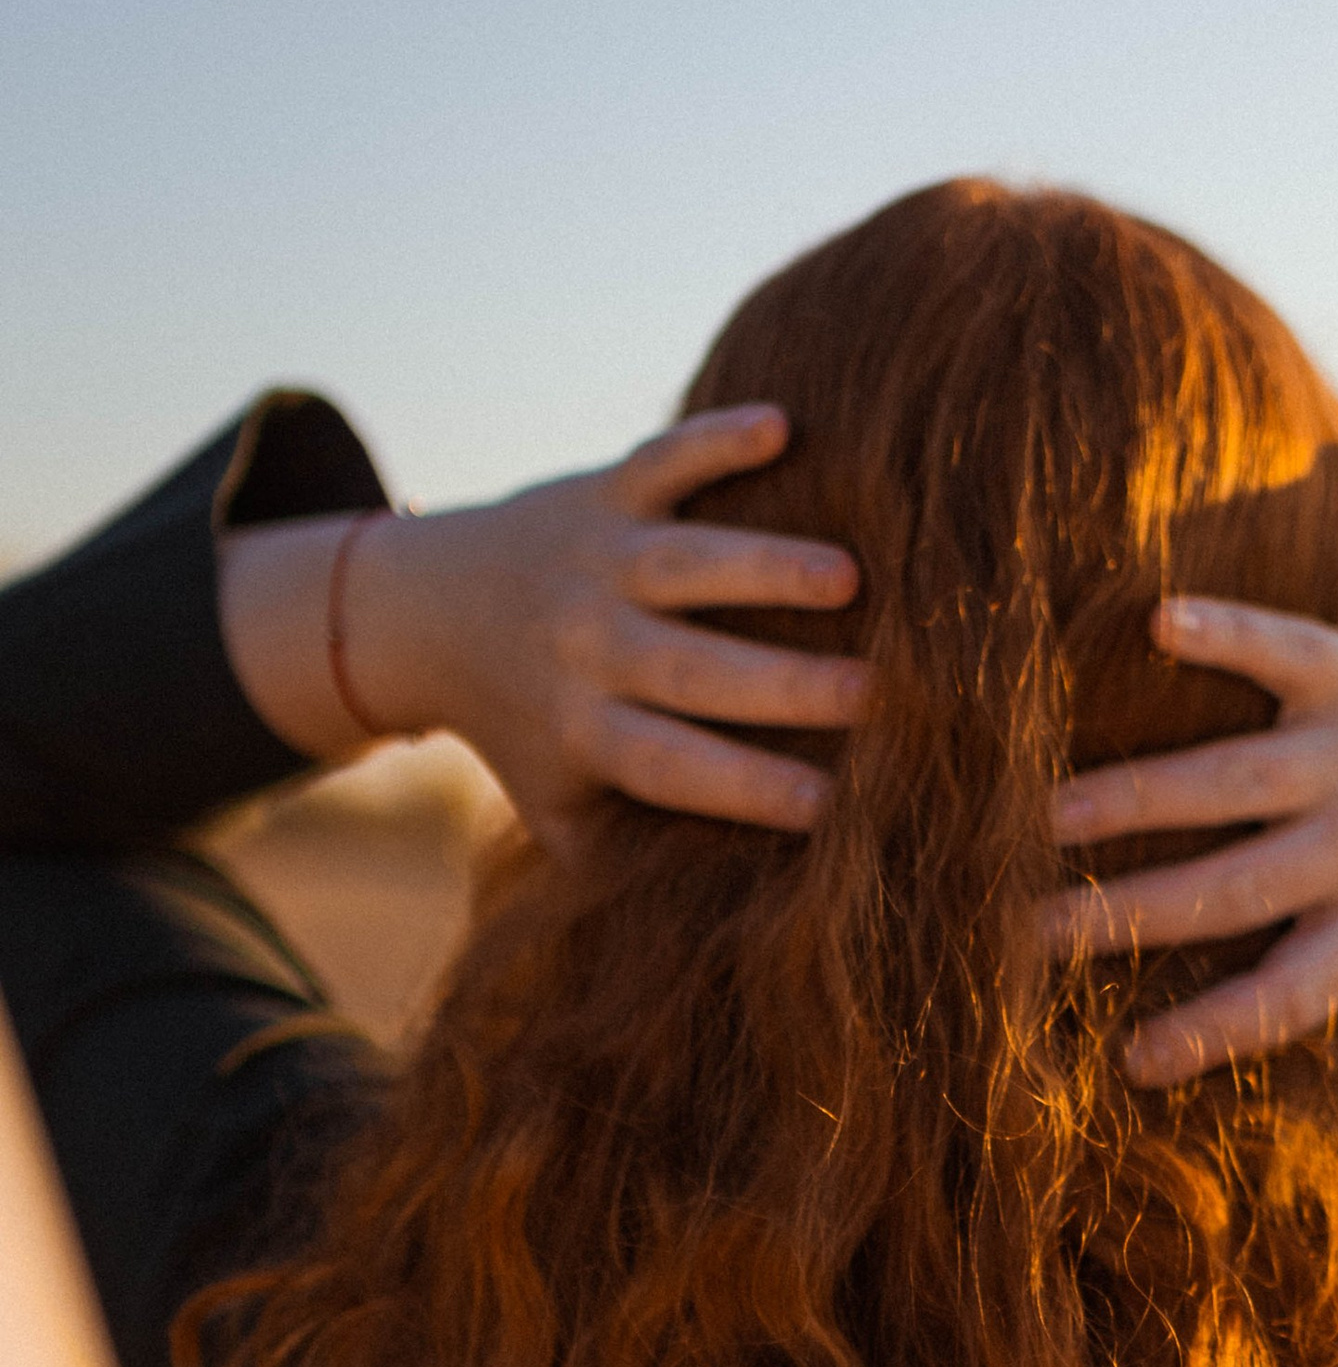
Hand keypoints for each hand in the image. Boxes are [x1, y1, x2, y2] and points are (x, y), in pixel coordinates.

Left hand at [217, 406, 868, 852]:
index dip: (748, 787)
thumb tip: (736, 939)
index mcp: (585, 733)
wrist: (427, 611)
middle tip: (881, 695)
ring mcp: (596, 562)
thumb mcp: (558, 811)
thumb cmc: (524, 732)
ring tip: (852, 577)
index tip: (832, 808)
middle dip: (786, 683)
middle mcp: (587, 646)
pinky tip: (785, 427)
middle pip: (693, 669)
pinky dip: (715, 439)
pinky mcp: (601, 492)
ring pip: (686, 563)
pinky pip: (661, 461)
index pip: (674, 766)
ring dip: (766, 566)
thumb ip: (630, 861)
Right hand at [1041, 590, 1337, 1085]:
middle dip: (1125, 914)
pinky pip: (1286, 650)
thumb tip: (1218, 1047)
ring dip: (1137, 795)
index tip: (1130, 1062)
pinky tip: (1161, 624)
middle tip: (1025, 933)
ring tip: (1046, 814)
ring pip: (1236, 781)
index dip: (1211, 1035)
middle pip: (1231, 892)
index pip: (1285, 998)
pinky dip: (1228, 634)